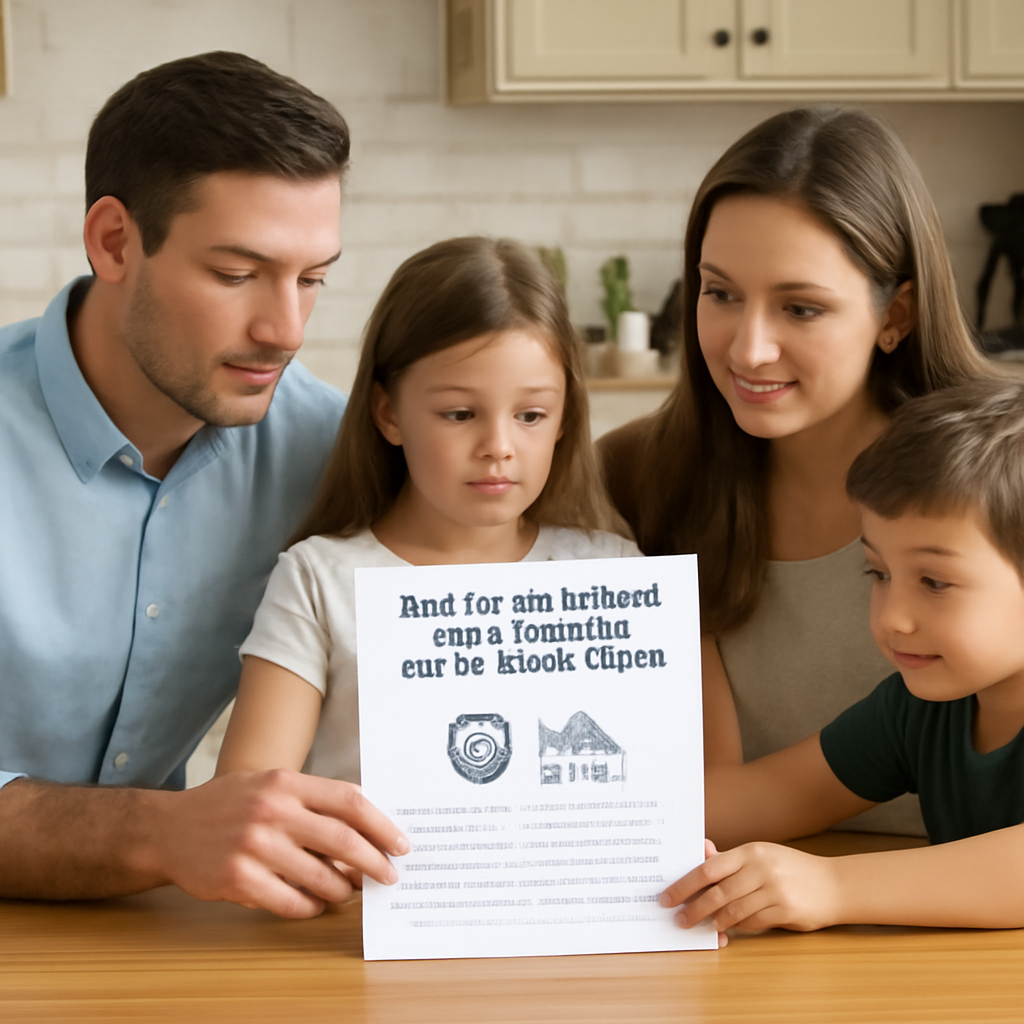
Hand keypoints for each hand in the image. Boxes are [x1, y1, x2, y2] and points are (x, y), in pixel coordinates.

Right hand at [144, 769, 408, 917]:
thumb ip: (312, 799)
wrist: (168, 829)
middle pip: (342, 840)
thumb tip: (365, 826)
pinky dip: (310, 907)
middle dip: (374, 862)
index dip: (381, 825)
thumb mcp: (269, 784)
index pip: (349, 801)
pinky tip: (316, 904)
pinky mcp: (238, 879)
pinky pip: (290, 901)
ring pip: (320, 876)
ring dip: (344, 890)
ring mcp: (254, 846)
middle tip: (389, 876)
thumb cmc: (228, 805)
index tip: (400, 844)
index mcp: (286, 782)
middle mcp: (272, 811)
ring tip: (351, 894)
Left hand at [659, 841, 839, 934]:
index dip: (685, 884)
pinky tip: (731, 928)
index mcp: (750, 851)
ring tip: (705, 925)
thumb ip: (729, 859)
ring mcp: (774, 890)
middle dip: (694, 909)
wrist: (833, 884)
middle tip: (679, 919)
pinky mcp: (785, 911)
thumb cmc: (790, 868)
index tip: (668, 897)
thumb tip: (700, 851)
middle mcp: (760, 868)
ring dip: (716, 921)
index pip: (709, 868)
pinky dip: (738, 927)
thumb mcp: (760, 856)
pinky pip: (752, 923)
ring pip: (733, 911)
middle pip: (717, 893)